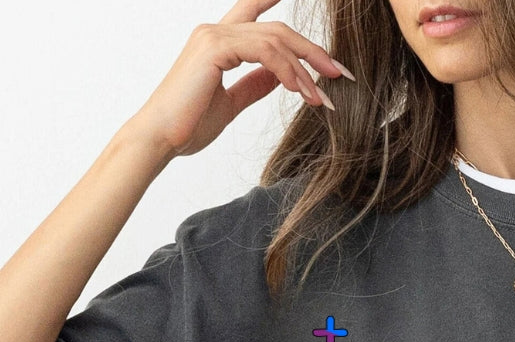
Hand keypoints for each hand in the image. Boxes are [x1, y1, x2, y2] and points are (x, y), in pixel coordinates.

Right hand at [124, 0, 353, 160]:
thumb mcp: (231, 103)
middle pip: (277, 29)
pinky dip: (287, 70)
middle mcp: (216, 31)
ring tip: (321, 95)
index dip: (285, 15)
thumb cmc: (188, 125)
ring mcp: (214, 35)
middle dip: (312, 51)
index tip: (317, 36)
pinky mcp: (214, 48)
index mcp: (219, 41)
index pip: (256, 14)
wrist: (160, 139)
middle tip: (339, 74)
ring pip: (275, 38)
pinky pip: (264, 51)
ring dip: (305, 68)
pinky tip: (301, 90)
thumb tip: (281, 77)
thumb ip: (255, 85)